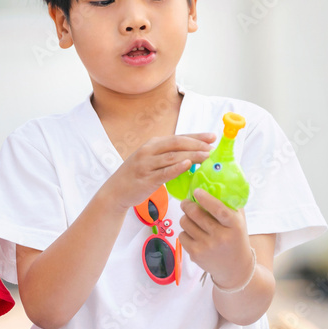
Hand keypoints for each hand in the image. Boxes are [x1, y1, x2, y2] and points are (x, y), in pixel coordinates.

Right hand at [99, 133, 214, 212]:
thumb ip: (168, 157)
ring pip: (172, 157)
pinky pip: (164, 172)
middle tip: (212, 148)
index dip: (196, 136)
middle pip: (176, 144)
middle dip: (196, 144)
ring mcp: (146, 164)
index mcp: (152, 144)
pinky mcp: (146, 179)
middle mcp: (148, 151)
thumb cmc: (136, 176)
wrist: (115, 191)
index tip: (212, 137)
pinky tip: (188, 165)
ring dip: (192, 155)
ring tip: (206, 157)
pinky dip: (177, 167)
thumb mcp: (150, 161)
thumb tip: (193, 157)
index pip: (178, 137)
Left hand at [179, 188, 252, 288]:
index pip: (218, 209)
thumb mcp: (239, 222)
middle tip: (186, 202)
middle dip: (187, 205)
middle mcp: (221, 237)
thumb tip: (219, 182)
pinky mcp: (196, 255)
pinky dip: (185, 230)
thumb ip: (231, 204)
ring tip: (191, 218)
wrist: (236, 268)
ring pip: (185, 223)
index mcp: (234, 226)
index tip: (197, 191)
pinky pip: (182, 235)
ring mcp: (207, 247)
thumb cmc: (236, 239)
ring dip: (185, 217)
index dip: (205, 198)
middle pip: (196, 214)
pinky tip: (193, 232)